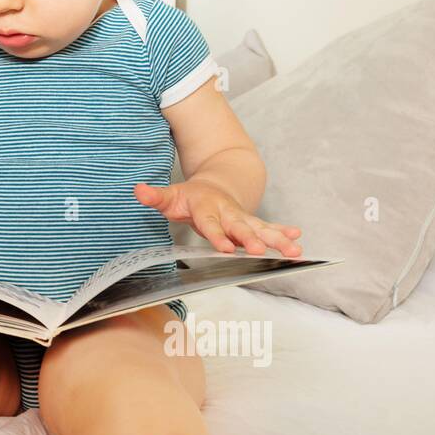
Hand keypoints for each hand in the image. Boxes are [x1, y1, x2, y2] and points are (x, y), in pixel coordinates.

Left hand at [134, 179, 302, 256]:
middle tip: (259, 251)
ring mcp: (242, 217)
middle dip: (251, 239)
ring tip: (294, 249)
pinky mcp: (252, 222)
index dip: (217, 235)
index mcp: (207, 208)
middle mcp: (228, 212)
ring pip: (260, 228)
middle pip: (240, 227)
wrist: (215, 184)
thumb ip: (155, 196)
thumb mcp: (169, 196)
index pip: (211, 224)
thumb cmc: (189, 196)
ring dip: (277, 238)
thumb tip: (137, 190)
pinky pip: (269, 227)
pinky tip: (297, 238)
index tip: (225, 248)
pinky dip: (283, 232)